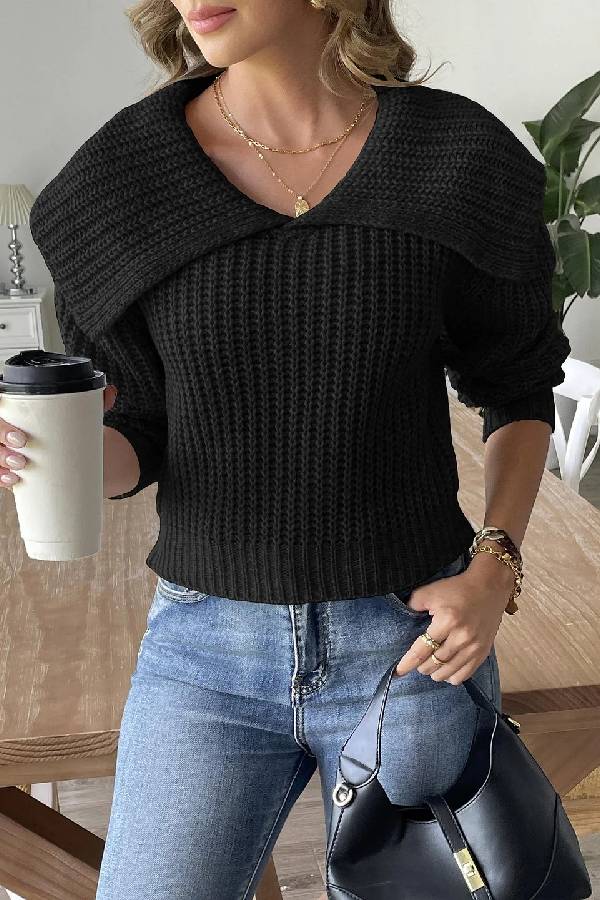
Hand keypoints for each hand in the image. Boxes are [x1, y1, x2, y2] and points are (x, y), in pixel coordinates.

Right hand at [0, 384, 117, 489]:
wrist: (77, 456)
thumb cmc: (69, 431)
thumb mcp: (79, 417)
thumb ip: (93, 403)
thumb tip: (110, 392)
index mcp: (18, 411)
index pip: (0, 409)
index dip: (3, 423)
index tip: (21, 436)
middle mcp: (8, 430)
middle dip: (1, 439)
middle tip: (22, 448)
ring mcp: (7, 451)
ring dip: (0, 461)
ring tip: (19, 467)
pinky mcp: (12, 469)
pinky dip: (1, 478)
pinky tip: (12, 481)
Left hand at [393, 552, 513, 684]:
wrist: (489, 587)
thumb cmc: (457, 589)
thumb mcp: (429, 591)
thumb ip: (412, 605)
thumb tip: (402, 621)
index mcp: (447, 621)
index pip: (422, 650)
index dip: (408, 663)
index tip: (398, 672)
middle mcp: (461, 637)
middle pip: (434, 663)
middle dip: (421, 666)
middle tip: (418, 662)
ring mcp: (474, 647)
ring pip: (448, 672)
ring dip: (435, 673)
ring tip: (430, 667)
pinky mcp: (483, 651)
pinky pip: (465, 674)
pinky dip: (452, 677)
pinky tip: (447, 671)